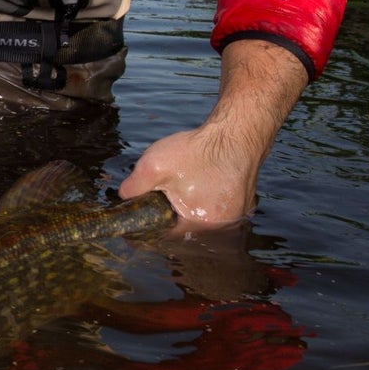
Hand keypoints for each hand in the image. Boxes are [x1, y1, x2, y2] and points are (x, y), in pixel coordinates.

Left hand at [118, 38, 310, 229]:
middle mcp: (222, 226)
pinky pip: (220, 209)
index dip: (149, 228)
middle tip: (161, 200)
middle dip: (171, 217)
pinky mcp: (244, 203)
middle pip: (187, 230)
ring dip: (190, 209)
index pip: (167, 237)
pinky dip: (208, 201)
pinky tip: (201, 184)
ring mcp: (237, 215)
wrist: (237, 132)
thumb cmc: (199, 151)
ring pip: (205, 219)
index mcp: (199, 224)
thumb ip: (134, 187)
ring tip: (182, 189)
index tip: (139, 220)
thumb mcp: (154, 166)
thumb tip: (124, 197)